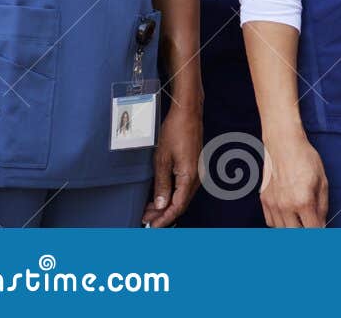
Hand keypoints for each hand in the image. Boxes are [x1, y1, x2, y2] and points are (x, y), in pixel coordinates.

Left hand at [142, 104, 200, 226]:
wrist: (188, 113)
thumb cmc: (175, 132)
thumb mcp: (162, 159)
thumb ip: (162, 184)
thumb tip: (161, 205)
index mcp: (189, 177)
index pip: (177, 207)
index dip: (163, 219)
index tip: (151, 227)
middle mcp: (196, 177)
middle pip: (180, 204)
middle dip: (163, 214)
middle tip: (144, 220)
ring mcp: (196, 171)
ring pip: (181, 196)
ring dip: (166, 205)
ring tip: (148, 209)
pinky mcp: (193, 166)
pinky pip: (183, 187)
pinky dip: (171, 195)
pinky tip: (159, 195)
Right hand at [259, 130, 327, 227]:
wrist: (283, 144)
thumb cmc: (305, 159)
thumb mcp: (322, 181)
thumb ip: (322, 206)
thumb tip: (322, 223)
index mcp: (303, 201)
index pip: (312, 230)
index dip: (319, 234)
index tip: (322, 234)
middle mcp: (286, 206)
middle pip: (295, 234)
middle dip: (305, 233)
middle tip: (311, 227)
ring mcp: (273, 204)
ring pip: (281, 230)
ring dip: (292, 229)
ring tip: (300, 222)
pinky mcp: (264, 200)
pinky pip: (270, 222)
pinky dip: (279, 223)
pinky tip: (288, 216)